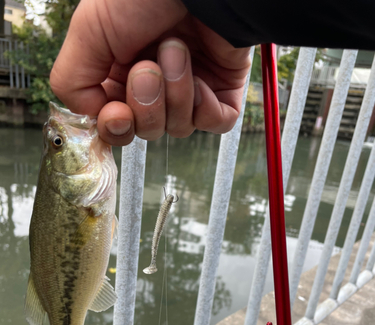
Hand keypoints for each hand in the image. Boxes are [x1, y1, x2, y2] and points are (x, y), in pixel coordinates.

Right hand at [50, 0, 250, 145]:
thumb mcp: (87, 32)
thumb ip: (72, 83)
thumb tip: (91, 118)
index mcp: (121, 74)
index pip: (116, 125)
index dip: (116, 127)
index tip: (118, 112)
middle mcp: (156, 86)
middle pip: (146, 130)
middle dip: (146, 105)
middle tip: (148, 66)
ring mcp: (190, 88)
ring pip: (178, 128)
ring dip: (175, 93)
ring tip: (177, 50)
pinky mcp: (223, 89)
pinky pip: (215, 123)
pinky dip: (206, 108)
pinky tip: (201, 78)